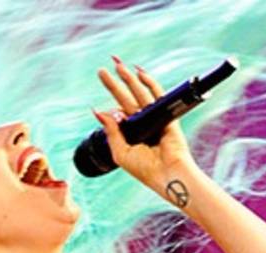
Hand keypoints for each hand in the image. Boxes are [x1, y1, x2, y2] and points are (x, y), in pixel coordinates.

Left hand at [94, 56, 196, 191]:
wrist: (166, 174)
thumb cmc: (145, 169)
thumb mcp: (121, 152)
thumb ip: (111, 132)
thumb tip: (98, 111)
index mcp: (131, 136)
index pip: (118, 116)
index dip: (109, 108)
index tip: (102, 104)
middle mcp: (142, 125)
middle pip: (126, 100)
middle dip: (114, 85)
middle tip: (101, 71)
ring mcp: (154, 119)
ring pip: (139, 94)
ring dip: (128, 79)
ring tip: (117, 64)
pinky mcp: (165, 116)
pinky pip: (157, 95)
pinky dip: (149, 83)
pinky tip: (139, 72)